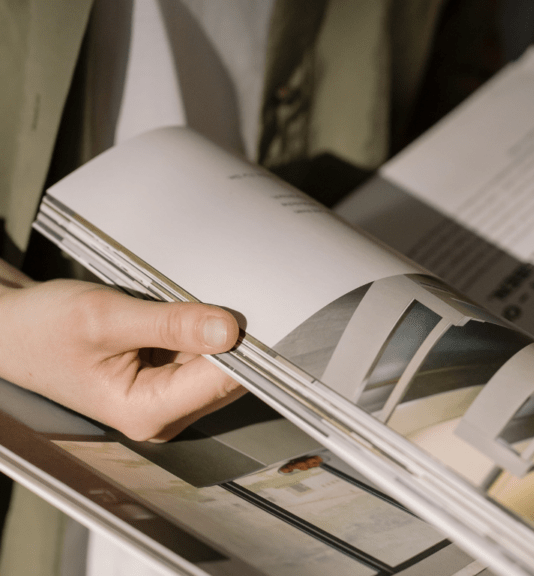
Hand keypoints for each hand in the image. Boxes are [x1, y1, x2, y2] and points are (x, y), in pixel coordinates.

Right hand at [0, 272, 242, 441]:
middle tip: (251, 298)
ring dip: (220, 334)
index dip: (249, 350)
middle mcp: (162, 416)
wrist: (13, 329)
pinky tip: (194, 311)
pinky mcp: (166, 383)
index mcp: (146, 412)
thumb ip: (171, 324)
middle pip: (227, 378)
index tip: (273, 319)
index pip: (221, 382)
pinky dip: (205, 333)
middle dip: (237, 340)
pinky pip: (202, 357)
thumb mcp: (107, 317)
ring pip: (219, 366)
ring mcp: (166, 400)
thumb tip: (229, 330)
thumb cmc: (46, 327)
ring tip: (209, 300)